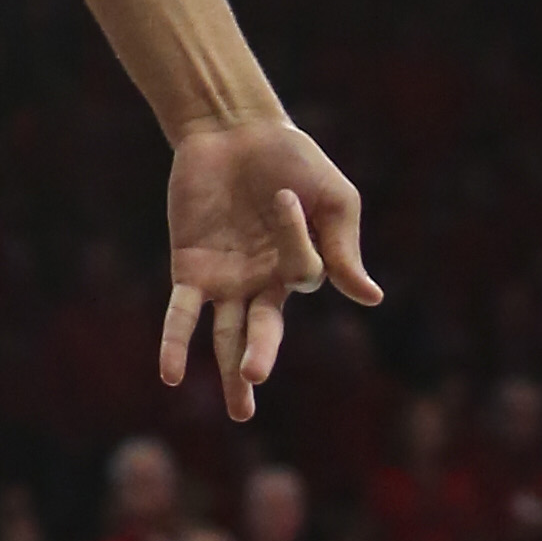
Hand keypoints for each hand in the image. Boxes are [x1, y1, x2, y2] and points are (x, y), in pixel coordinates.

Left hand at [159, 118, 378, 420]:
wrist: (234, 129)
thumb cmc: (294, 161)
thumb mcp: (332, 199)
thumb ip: (342, 249)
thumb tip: (370, 299)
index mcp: (302, 268)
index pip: (302, 274)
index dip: (294, 238)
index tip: (284, 195)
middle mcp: (263, 284)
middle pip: (264, 329)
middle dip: (260, 357)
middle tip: (254, 380)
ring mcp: (226, 280)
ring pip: (227, 334)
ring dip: (230, 368)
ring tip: (240, 411)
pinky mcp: (190, 267)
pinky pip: (182, 312)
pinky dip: (176, 342)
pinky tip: (171, 374)